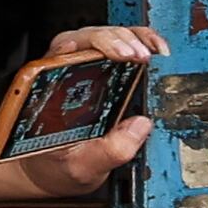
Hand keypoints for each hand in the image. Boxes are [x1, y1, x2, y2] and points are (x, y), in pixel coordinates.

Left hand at [5, 20, 170, 199]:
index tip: (120, 55)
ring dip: (135, 39)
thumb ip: (107, 152)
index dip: (96, 46)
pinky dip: (144, 43)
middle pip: (92, 36)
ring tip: (154, 52)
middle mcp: (65, 67)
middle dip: (120, 41)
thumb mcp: (80, 167)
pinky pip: (125, 46)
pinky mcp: (106, 67)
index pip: (67, 48)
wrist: (55, 170)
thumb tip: (140, 127)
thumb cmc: (57, 164)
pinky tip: (159, 50)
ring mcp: (86, 64)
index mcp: (49, 85)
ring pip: (110, 36)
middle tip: (141, 56)